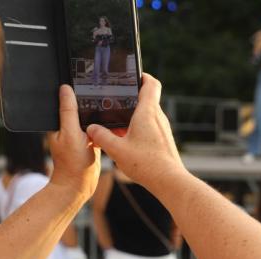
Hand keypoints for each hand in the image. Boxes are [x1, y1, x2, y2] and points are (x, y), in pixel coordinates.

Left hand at [49, 86, 100, 199]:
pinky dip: (105, 126)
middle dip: (91, 102)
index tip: (86, 80)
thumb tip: (65, 89)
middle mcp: (69, 126)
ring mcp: (81, 134)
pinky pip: (99, 128)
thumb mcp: (70, 133)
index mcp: (59, 122)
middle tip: (103, 92)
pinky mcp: (91, 141)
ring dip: (100, 114)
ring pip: (92, 117)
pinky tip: (114, 122)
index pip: (67, 100)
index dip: (76, 89)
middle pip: (82, 107)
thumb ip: (68, 111)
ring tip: (111, 106)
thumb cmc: (71, 163)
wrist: (79, 186)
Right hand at [86, 74, 185, 189]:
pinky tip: (126, 141)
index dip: (142, 75)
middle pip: (146, 99)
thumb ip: (101, 136)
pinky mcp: (163, 140)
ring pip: (147, 115)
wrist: (169, 181)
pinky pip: (150, 127)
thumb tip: (91, 128)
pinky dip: (138, 128)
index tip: (132, 75)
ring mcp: (162, 129)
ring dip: (133, 116)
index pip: (150, 83)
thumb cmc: (146, 164)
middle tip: (116, 101)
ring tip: (117, 125)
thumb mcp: (116, 149)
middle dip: (130, 99)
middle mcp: (158, 117)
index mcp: (147, 112)